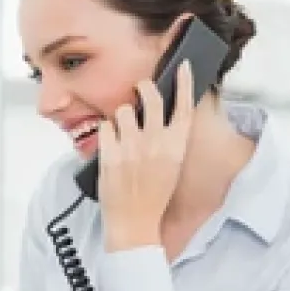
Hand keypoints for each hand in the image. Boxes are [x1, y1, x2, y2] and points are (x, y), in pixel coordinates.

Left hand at [98, 60, 194, 251]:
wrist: (134, 224)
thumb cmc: (153, 197)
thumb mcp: (171, 167)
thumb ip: (168, 140)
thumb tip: (161, 115)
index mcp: (175, 147)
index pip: (184, 106)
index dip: (184, 83)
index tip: (181, 66)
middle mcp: (155, 143)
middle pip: (151, 97)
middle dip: (144, 87)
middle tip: (140, 88)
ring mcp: (131, 147)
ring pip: (123, 110)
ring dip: (121, 115)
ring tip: (122, 130)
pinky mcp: (110, 154)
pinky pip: (105, 126)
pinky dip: (106, 132)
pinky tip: (110, 144)